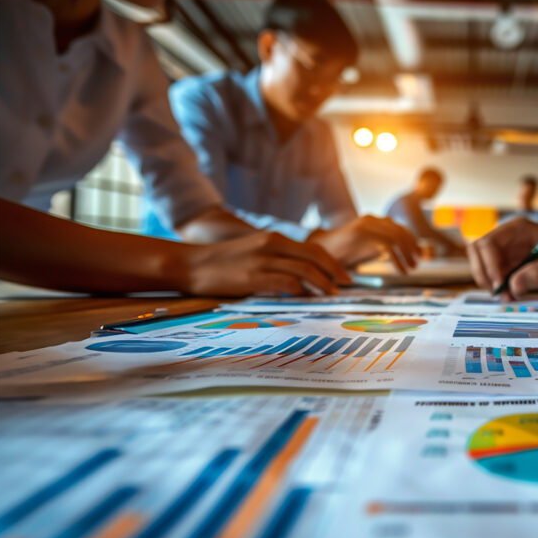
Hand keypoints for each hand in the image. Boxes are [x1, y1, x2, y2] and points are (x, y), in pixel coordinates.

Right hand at [179, 231, 350, 295]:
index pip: (313, 248)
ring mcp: (263, 260)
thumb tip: (302, 280)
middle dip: (335, 272)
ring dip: (323, 284)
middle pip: (315, 257)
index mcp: (273, 239)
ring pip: (305, 270)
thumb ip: (276, 261)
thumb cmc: (222, 264)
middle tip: (347, 286)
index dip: (332, 262)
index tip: (344, 275)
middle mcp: (272, 245)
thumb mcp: (253, 253)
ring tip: (332, 295)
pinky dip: (302, 290)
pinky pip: (287, 282)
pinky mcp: (254, 276)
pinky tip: (308, 299)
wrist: (190, 264)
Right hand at [308, 216, 419, 272]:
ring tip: (410, 269)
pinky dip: (397, 258)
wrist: (317, 251)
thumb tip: (406, 257)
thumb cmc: (343, 253)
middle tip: (417, 264)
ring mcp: (367, 224)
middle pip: (402, 231)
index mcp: (376, 222)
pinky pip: (387, 244)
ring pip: (397, 236)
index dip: (413, 242)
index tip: (420, 256)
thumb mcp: (367, 250)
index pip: (401, 228)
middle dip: (413, 248)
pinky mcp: (361, 232)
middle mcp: (373, 220)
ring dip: (407, 254)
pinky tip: (401, 270)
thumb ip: (382, 250)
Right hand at [467, 213, 537, 298]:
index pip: (488, 244)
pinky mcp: (508, 263)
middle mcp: (506, 237)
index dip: (488, 265)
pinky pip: (494, 275)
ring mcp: (505, 250)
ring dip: (489, 282)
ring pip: (482, 264)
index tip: (499, 284)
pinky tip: (511, 295)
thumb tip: (515, 287)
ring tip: (508, 297)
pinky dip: (499, 287)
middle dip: (482, 273)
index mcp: (516, 229)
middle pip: (477, 251)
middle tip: (498, 293)